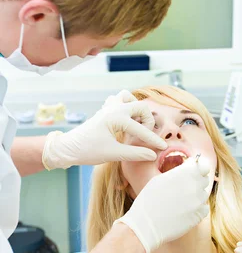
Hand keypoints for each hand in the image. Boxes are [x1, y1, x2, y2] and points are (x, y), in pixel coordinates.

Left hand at [42, 90, 166, 169]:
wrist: (67, 148)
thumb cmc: (88, 150)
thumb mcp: (113, 154)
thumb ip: (135, 153)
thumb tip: (153, 155)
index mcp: (116, 117)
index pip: (141, 129)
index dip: (153, 140)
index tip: (163, 148)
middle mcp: (114, 108)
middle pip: (141, 106)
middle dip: (147, 120)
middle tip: (145, 135)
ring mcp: (108, 108)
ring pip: (128, 97)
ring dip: (136, 109)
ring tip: (136, 125)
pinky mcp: (104, 111)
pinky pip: (118, 101)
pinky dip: (126, 107)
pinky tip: (125, 122)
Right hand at [115, 156, 210, 252]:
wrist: (146, 224)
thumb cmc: (149, 200)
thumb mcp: (160, 179)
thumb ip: (179, 172)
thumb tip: (190, 169)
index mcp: (185, 173)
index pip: (204, 166)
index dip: (199, 169)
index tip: (192, 172)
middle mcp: (195, 185)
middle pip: (204, 180)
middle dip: (196, 182)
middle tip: (182, 188)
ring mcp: (198, 201)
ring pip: (203, 194)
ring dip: (196, 196)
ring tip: (180, 201)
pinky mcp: (199, 215)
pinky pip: (204, 208)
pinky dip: (197, 209)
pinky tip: (185, 210)